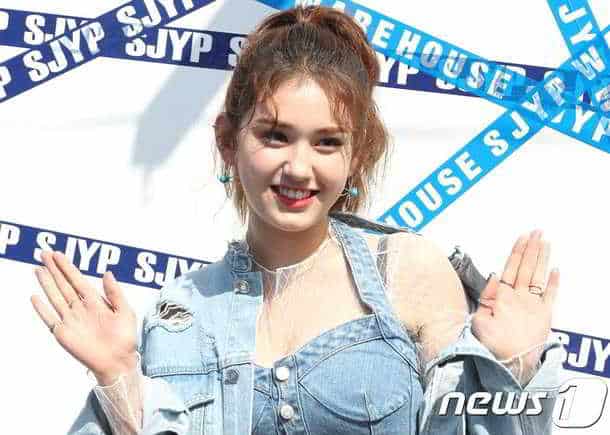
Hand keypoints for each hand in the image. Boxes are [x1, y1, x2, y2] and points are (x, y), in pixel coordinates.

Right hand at [30, 250, 137, 384]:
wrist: (119, 361)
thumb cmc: (125, 338)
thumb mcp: (125, 311)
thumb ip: (115, 293)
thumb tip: (107, 273)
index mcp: (95, 302)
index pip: (78, 280)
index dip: (68, 267)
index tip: (58, 255)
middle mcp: (80, 309)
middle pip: (64, 285)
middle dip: (54, 270)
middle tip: (44, 254)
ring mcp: (71, 320)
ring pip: (56, 297)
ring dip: (47, 284)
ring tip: (38, 269)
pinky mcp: (64, 333)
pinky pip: (50, 319)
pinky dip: (42, 309)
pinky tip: (36, 297)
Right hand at [472, 229, 558, 369]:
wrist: (512, 363)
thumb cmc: (492, 344)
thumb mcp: (478, 320)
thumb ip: (486, 297)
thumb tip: (495, 277)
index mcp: (502, 297)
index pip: (511, 268)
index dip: (517, 251)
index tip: (522, 237)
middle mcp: (520, 297)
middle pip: (527, 267)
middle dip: (532, 248)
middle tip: (537, 232)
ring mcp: (534, 306)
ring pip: (538, 276)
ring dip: (542, 258)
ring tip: (545, 242)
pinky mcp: (545, 317)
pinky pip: (551, 295)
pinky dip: (554, 282)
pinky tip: (555, 269)